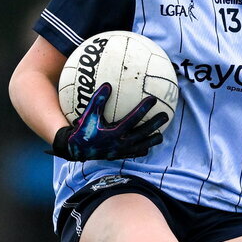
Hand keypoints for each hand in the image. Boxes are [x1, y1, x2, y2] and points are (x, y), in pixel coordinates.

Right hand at [48, 82, 167, 160]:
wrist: (76, 150)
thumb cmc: (82, 129)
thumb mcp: (88, 114)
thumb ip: (98, 100)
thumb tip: (108, 84)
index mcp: (114, 132)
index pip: (133, 119)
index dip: (144, 109)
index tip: (153, 99)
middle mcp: (120, 143)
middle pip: (143, 132)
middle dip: (155, 124)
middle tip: (166, 115)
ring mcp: (121, 151)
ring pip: (142, 145)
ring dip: (152, 139)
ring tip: (161, 135)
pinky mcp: (119, 156)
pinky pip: (134, 153)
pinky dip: (142, 149)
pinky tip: (147, 146)